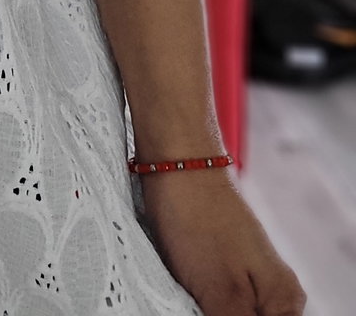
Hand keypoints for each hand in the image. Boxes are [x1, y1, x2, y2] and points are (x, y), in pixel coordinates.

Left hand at [139, 169, 306, 314]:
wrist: (175, 158)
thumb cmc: (198, 219)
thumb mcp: (222, 296)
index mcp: (284, 304)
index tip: (201, 312)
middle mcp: (271, 291)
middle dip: (204, 315)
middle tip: (188, 303)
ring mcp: (243, 274)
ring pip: (219, 312)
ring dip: (196, 309)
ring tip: (180, 296)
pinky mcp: (216, 261)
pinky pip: (206, 296)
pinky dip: (189, 298)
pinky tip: (175, 287)